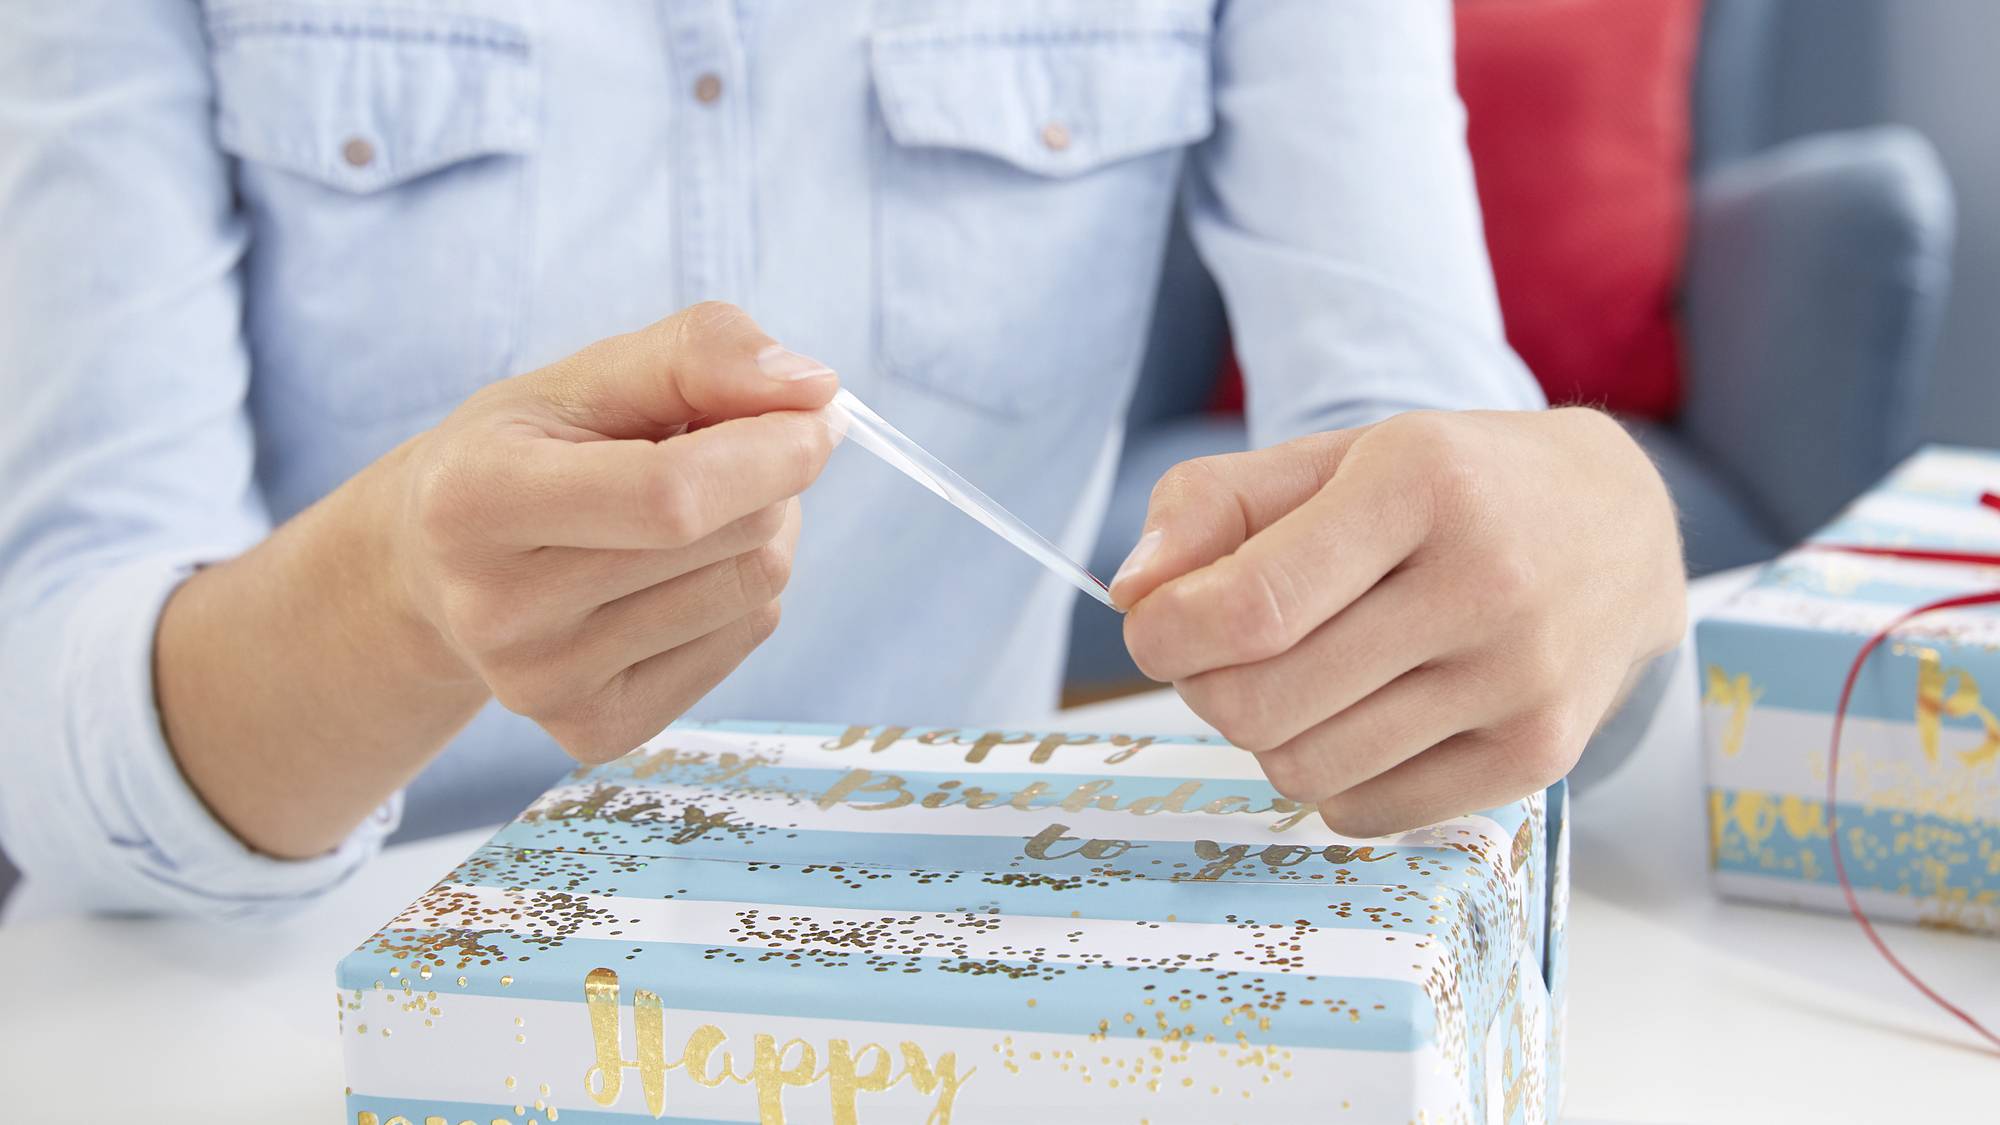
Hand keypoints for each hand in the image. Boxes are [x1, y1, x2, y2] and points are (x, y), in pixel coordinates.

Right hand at [387, 302, 839, 762]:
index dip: (771, 452)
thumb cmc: (523, 449)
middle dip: (766, 477)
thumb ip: (697, 356)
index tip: (814, 413)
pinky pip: (745, 639)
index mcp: (478, 500)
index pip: (672, 496)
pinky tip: (674, 572)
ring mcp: (543, 687)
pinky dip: (740, 590)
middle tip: (720, 450)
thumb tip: (814, 390)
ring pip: (754, 590)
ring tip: (692, 511)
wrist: (435, 564)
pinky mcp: (592, 731)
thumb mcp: (584, 375)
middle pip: (733, 540)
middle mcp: (499, 612)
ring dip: (762, 531)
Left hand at [1112, 409, 1684, 835]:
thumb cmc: (1449, 489)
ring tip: (1300, 676)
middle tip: (1223, 651)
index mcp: (1422, 483)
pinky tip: (1364, 714)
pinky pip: (1365, 810)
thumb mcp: (1332, 458)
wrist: (1618, 527)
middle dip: (1206, 684)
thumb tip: (1132, 592)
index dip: (1168, 636)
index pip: (1253, 606)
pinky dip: (1331, 775)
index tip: (1153, 629)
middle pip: (1263, 702)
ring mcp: (1521, 680)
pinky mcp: (1538, 754)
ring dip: (1266, 733)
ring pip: (1305, 767)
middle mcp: (1486, 583)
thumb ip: (1212, 505)